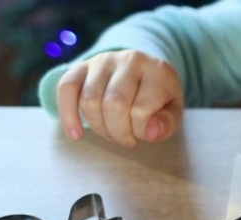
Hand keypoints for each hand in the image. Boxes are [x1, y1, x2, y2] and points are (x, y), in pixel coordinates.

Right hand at [55, 50, 183, 146]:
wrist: (145, 72)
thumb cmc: (160, 98)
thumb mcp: (174, 111)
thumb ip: (167, 123)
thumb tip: (151, 132)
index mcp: (157, 70)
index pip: (141, 109)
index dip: (140, 130)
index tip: (145, 133)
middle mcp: (129, 60)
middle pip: (113, 104)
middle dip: (118, 131)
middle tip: (127, 138)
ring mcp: (102, 60)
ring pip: (90, 100)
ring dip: (99, 127)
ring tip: (112, 132)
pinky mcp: (81, 66)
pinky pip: (65, 88)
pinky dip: (67, 114)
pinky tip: (75, 134)